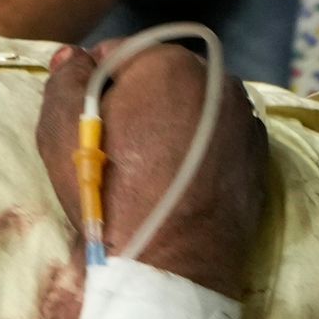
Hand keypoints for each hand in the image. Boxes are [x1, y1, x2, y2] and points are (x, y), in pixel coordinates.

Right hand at [36, 39, 262, 296]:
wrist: (167, 264)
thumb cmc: (108, 194)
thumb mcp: (59, 134)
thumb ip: (65, 80)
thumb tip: (73, 55)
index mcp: (167, 62)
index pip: (119, 54)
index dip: (95, 85)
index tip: (87, 121)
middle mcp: (217, 79)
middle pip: (162, 78)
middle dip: (139, 101)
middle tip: (117, 145)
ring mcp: (245, 118)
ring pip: (195, 106)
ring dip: (172, 122)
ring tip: (150, 165)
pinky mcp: (259, 156)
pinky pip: (220, 136)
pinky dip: (201, 147)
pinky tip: (180, 178)